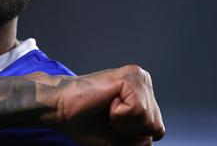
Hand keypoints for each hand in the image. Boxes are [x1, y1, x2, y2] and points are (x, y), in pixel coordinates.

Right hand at [43, 65, 163, 144]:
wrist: (61, 108)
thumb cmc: (85, 122)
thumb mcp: (119, 141)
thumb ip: (139, 143)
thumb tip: (149, 136)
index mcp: (143, 95)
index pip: (156, 129)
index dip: (132, 136)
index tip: (111, 122)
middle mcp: (143, 82)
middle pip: (155, 125)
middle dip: (129, 130)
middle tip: (108, 115)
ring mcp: (138, 77)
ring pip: (148, 119)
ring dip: (123, 122)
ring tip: (107, 108)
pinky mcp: (130, 77)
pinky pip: (138, 111)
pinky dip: (119, 115)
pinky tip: (107, 102)